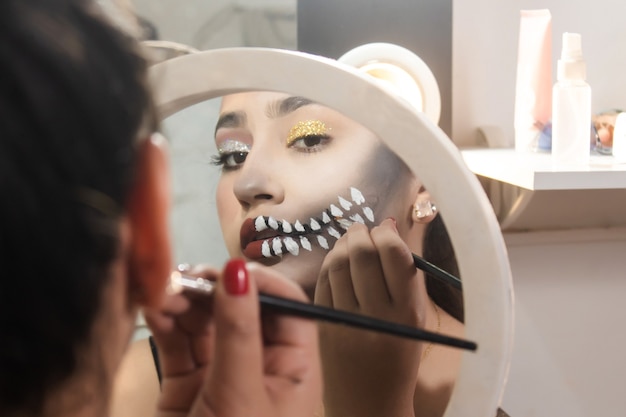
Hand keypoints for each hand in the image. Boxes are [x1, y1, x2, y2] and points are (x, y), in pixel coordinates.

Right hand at [144, 259, 321, 416]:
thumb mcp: (241, 397)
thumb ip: (238, 332)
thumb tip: (240, 270)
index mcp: (294, 367)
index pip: (288, 305)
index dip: (261, 281)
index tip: (231, 270)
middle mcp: (260, 364)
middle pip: (241, 306)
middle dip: (213, 288)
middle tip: (186, 279)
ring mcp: (222, 372)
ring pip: (205, 320)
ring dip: (184, 301)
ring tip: (163, 294)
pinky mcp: (186, 384)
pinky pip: (178, 342)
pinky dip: (165, 322)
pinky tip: (154, 309)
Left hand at [315, 218, 427, 416]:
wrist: (369, 401)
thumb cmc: (398, 353)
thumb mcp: (416, 317)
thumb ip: (406, 272)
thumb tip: (388, 226)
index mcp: (406, 314)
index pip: (394, 255)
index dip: (385, 234)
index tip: (384, 229)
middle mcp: (375, 317)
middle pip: (362, 255)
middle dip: (360, 233)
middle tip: (362, 229)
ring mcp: (345, 322)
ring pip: (337, 264)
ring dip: (342, 244)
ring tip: (349, 240)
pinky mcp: (322, 326)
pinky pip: (322, 283)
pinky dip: (328, 264)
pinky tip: (335, 261)